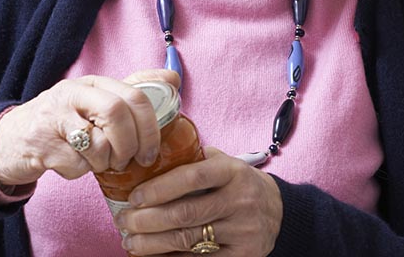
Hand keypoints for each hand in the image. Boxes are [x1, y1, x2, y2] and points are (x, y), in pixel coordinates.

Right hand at [0, 69, 179, 185]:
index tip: (151, 150)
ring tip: (97, 162)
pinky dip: (82, 172)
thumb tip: (173, 78)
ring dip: (106, 163)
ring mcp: (54, 119)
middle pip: (117, 114)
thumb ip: (132, 90)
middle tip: (129, 161)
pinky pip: (77, 166)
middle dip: (130, 144)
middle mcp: (72, 95)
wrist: (9, 140)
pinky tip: (73, 165)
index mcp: (91, 83)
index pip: (134, 95)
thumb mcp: (95, 101)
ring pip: (99, 145)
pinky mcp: (41, 146)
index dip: (151, 126)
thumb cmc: (62, 122)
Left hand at [115, 147, 283, 255]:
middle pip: (185, 213)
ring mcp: (243, 230)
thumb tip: (149, 157)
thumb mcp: (226, 163)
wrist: (278, 211)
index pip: (192, 177)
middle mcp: (240, 200)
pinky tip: (153, 256)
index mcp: (233, 171)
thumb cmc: (239, 184)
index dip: (159, 188)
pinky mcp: (243, 255)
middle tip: (124, 222)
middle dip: (147, 220)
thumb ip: (195, 159)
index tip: (133, 196)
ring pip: (188, 240)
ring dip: (152, 243)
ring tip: (131, 241)